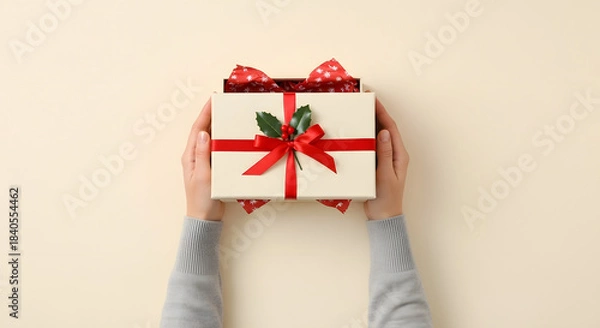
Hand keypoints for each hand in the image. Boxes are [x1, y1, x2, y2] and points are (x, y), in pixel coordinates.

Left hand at [181, 98, 224, 220]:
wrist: (205, 218)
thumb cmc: (201, 199)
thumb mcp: (203, 176)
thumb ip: (202, 154)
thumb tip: (204, 133)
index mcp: (190, 156)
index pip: (198, 129)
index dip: (205, 113)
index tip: (213, 99)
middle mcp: (196, 156)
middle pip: (204, 130)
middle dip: (212, 115)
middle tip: (224, 103)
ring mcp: (204, 162)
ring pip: (211, 139)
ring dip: (219, 126)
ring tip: (229, 115)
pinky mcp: (213, 168)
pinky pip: (218, 149)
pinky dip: (224, 140)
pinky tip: (233, 137)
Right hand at [364, 98, 409, 219]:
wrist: (383, 216)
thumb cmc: (386, 198)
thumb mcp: (385, 175)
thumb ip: (384, 153)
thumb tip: (384, 131)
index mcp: (399, 154)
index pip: (390, 127)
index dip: (382, 112)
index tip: (372, 99)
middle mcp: (393, 153)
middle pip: (385, 128)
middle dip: (376, 112)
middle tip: (364, 99)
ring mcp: (385, 159)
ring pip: (377, 135)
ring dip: (369, 122)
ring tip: (359, 110)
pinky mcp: (376, 164)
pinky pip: (371, 145)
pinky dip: (364, 136)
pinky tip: (356, 131)